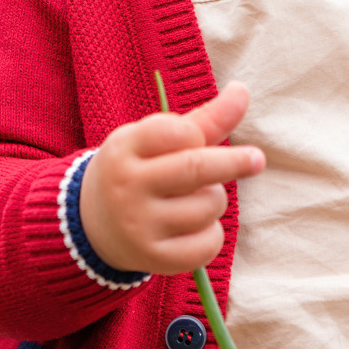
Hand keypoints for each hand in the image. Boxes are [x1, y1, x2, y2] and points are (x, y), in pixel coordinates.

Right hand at [78, 84, 263, 276]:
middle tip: (257, 159)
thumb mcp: (155, 139)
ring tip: (194, 200)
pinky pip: (207, 244)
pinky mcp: (154, 259)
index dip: (195, 135)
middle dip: (234, 162)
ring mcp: (139, 225)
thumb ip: (202, 120)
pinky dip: (212, 234)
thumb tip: (242, 90)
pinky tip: (195, 228)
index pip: (176, 132)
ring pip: (208, 205)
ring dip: (215, 200)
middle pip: (196, 168)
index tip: (197, 140)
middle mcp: (128, 187)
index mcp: (124, 149)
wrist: (92, 225)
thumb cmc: (138, 170)